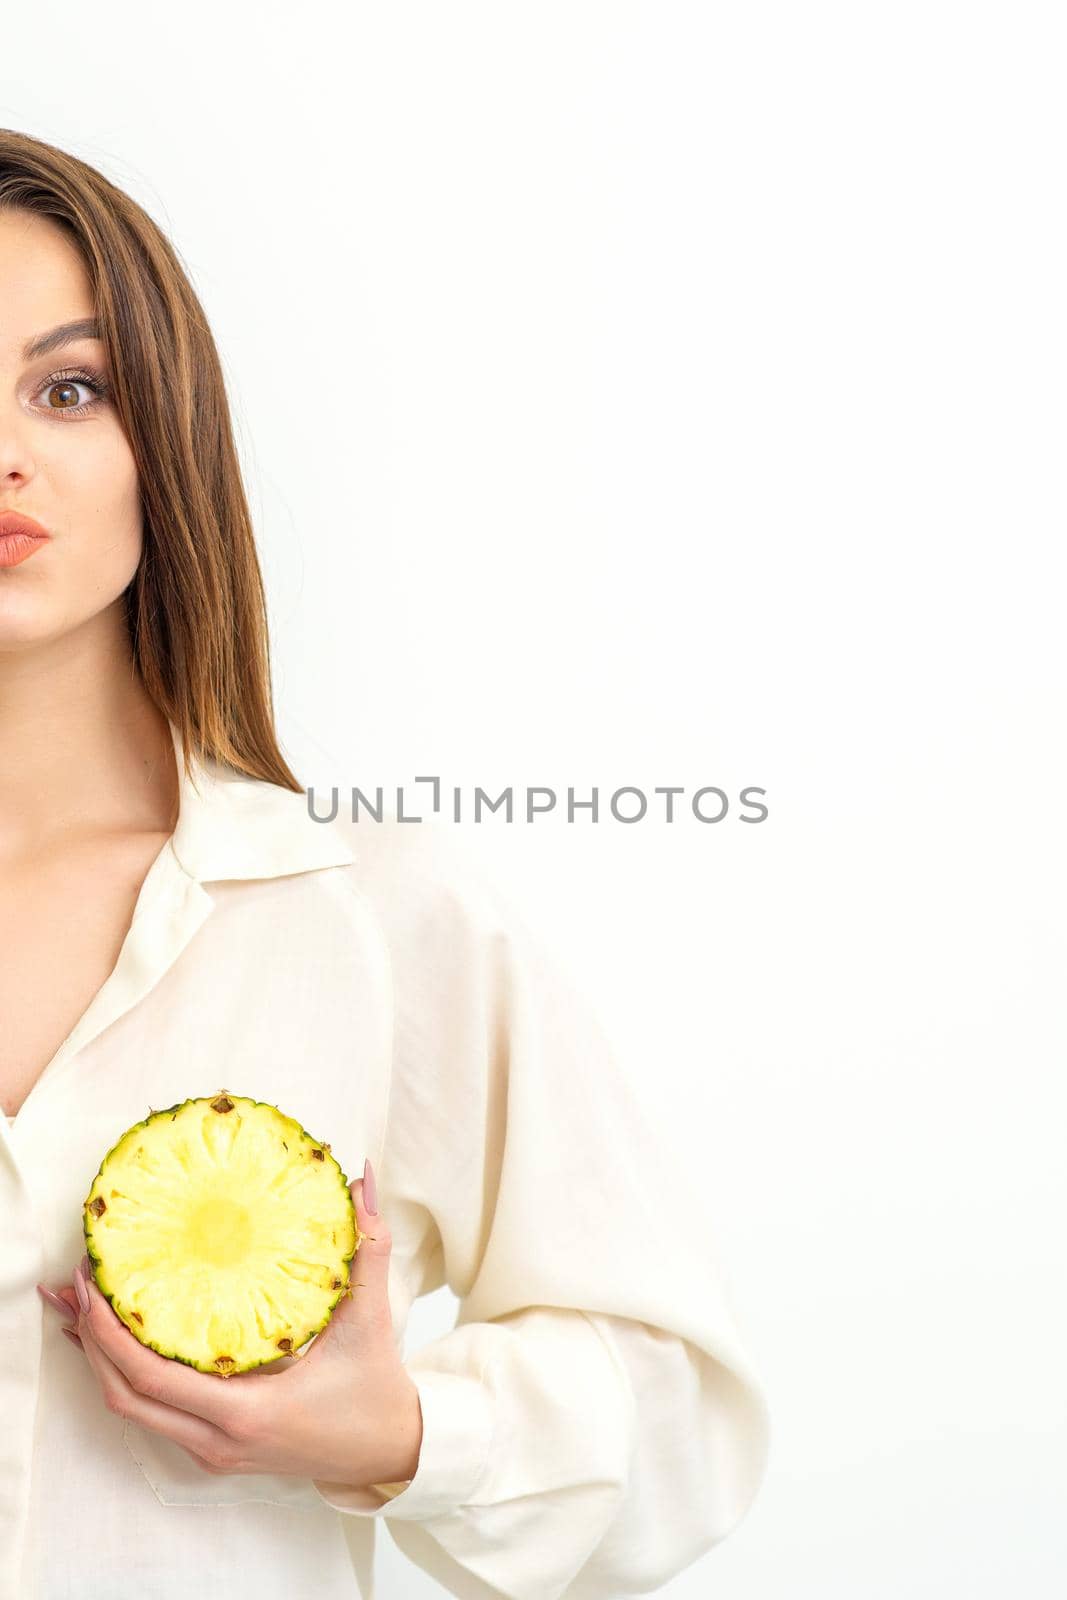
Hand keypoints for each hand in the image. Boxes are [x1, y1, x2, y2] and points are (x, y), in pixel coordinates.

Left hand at [39, 1167, 423, 1489]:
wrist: (390, 1452)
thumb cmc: (376, 1392)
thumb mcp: (370, 1320)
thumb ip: (368, 1249)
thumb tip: (363, 1182)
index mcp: (247, 1411)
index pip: (151, 1378)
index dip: (109, 1332)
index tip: (93, 1282)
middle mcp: (217, 1440)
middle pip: (123, 1396)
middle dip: (89, 1340)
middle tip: (76, 1283)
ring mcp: (211, 1451)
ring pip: (131, 1410)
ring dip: (100, 1358)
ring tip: (79, 1305)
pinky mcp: (213, 1450)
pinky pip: (151, 1414)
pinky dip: (124, 1375)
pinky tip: (115, 1340)